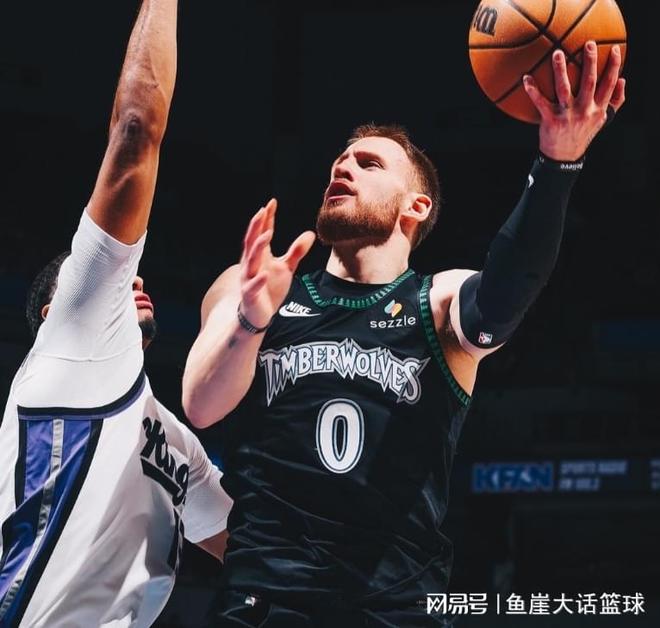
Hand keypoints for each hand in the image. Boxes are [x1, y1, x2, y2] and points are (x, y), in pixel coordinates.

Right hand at [239, 198, 315, 327]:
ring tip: (267, 234)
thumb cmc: (269, 289)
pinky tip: (264, 274)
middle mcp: (250, 264)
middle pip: (252, 242)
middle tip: (262, 210)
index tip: (272, 203)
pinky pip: (253, 286)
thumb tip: (310, 233)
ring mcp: (249, 279)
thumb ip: (296, 252)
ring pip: (251, 261)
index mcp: (258, 256)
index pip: (262, 233)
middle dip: (256, 226)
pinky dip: (258, 280)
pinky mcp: (250, 295)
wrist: (259, 315)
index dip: (266, 219)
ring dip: (258, 247)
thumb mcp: (286, 268)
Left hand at [523, 41, 625, 160]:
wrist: (564, 158)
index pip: (609, 84)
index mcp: (598, 109)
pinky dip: (533, 90)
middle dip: (590, 61)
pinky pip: (540, 102)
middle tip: (588, 43)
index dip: (613, 66)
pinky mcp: (550, 120)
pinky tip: (526, 78)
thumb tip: (622, 80)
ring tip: (557, 53)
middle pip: (589, 82)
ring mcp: (567, 115)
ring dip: (561, 70)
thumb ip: (614, 102)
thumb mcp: (601, 120)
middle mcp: (584, 111)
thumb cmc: (582, 134)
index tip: (614, 48)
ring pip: (564, 88)